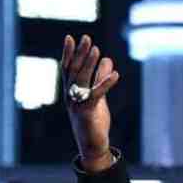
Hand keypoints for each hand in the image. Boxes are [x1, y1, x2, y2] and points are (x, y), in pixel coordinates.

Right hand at [61, 34, 120, 171]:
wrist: (93, 145)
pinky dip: (105, 84)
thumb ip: (100, 78)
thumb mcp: (98, 96)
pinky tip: (115, 75)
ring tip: (97, 50)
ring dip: (89, 64)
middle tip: (87, 38)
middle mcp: (71, 96)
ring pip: (82, 80)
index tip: (70, 37)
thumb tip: (106, 59)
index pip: (68, 68)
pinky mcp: (87, 113)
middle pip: (74, 71)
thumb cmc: (94, 120)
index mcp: (71, 91)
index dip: (68, 53)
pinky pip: (96, 95)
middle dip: (80, 53)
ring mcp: (77, 104)